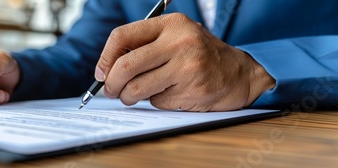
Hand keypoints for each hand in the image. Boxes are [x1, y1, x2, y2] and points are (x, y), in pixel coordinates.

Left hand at [95, 13, 274, 110]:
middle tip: (110, 90)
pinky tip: (168, 94)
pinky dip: (154, 101)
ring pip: (137, 89)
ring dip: (128, 97)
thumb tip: (106, 69)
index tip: (101, 72)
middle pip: (126, 66)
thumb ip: (144, 46)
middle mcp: (179, 42)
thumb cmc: (199, 55)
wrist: (239, 73)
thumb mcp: (174, 38)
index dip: (105, 57)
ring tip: (132, 96)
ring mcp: (187, 68)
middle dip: (111, 83)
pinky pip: (156, 101)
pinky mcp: (191, 91)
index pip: (122, 36)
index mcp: (171, 24)